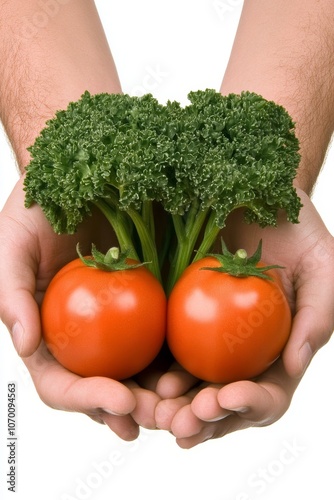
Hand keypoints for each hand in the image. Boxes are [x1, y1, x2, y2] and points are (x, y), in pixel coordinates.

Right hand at [0, 177, 159, 439]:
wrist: (77, 179)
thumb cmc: (35, 212)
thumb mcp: (11, 247)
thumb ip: (12, 295)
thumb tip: (26, 346)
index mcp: (48, 336)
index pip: (59, 382)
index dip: (85, 398)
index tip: (118, 400)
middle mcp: (82, 341)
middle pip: (102, 390)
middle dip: (129, 412)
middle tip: (159, 417)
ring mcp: (116, 328)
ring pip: (137, 375)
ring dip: (159, 399)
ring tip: (183, 408)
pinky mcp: (148, 307)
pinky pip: (164, 340)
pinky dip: (178, 363)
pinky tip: (198, 373)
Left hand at [155, 189, 333, 446]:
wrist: (260, 199)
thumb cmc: (300, 234)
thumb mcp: (323, 270)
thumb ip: (316, 318)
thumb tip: (295, 366)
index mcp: (278, 353)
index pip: (268, 394)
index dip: (249, 404)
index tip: (227, 396)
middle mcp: (243, 356)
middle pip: (223, 402)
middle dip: (204, 420)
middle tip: (182, 422)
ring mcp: (210, 341)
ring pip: (189, 385)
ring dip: (172, 405)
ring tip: (155, 409)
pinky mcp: (180, 319)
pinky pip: (164, 350)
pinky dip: (151, 370)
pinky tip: (139, 378)